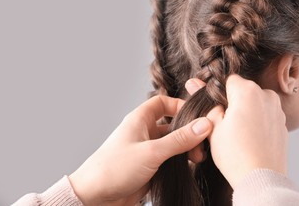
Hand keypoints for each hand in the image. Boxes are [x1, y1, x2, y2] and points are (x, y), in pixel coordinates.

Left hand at [69, 95, 212, 205]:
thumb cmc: (114, 169)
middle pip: (172, 124)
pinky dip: (180, 162)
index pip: (163, 102)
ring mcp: (147, 150)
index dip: (180, 106)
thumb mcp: (151, 152)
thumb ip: (179, 139)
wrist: (94, 198)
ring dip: (186, 149)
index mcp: (140, 120)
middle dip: (188, 132)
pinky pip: (169, 160)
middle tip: (201, 144)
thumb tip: (204, 125)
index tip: (197, 116)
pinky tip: (188, 168)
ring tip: (197, 159)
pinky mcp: (149, 167)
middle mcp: (144, 132)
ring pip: (173, 143)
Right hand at [186, 75, 287, 187]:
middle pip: (244, 91)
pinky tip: (250, 140)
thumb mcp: (212, 126)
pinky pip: (266, 116)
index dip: (220, 94)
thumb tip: (193, 83)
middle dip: (234, 103)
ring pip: (255, 104)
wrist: (260, 178)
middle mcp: (266, 95)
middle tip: (225, 125)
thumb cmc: (235, 154)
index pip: (229, 80)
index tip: (216, 109)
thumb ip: (205, 101)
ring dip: (247, 113)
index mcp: (248, 91)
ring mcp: (278, 110)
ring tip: (239, 135)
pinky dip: (258, 123)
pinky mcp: (283, 124)